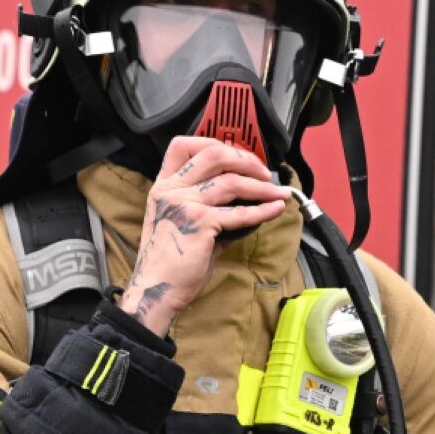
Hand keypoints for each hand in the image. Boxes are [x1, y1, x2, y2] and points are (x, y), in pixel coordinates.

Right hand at [118, 136, 290, 336]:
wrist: (156, 290)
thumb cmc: (169, 262)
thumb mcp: (179, 224)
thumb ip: (205, 208)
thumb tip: (242, 203)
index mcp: (163, 186)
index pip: (182, 146)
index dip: (213, 142)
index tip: (236, 154)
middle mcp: (171, 189)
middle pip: (213, 154)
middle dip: (245, 159)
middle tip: (263, 172)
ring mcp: (184, 204)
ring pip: (231, 181)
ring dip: (261, 187)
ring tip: (278, 193)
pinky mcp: (200, 223)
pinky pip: (239, 212)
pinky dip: (263, 210)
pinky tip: (275, 210)